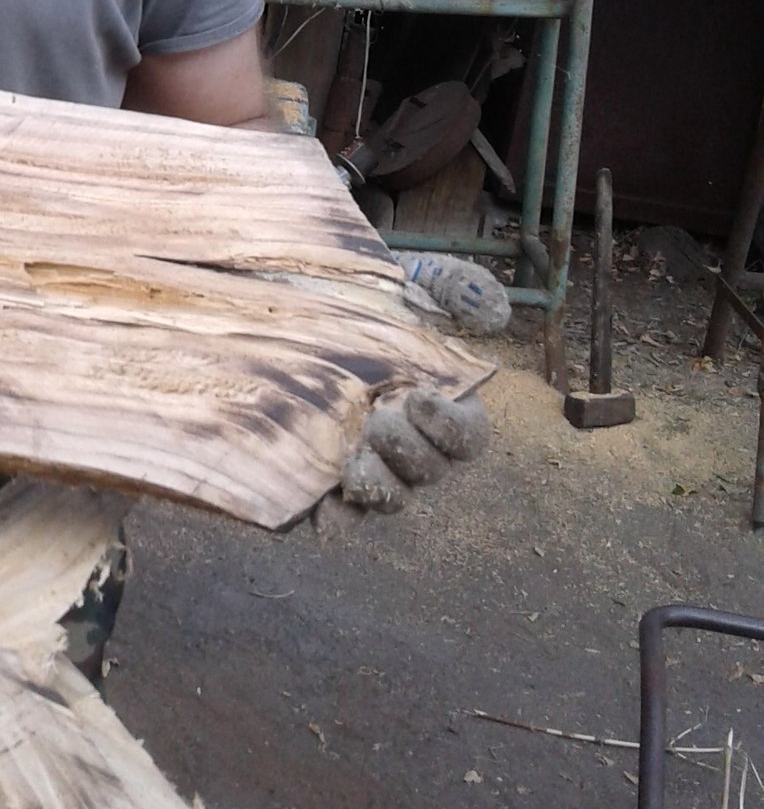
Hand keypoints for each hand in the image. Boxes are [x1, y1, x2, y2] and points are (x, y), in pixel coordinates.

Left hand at [321, 246, 501, 521]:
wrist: (319, 319)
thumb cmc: (377, 307)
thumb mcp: (417, 288)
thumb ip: (455, 291)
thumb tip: (489, 306)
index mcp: (449, 412)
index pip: (467, 438)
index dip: (449, 426)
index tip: (419, 397)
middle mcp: (420, 450)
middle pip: (429, 471)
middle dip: (407, 451)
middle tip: (378, 422)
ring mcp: (381, 470)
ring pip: (392, 496)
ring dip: (378, 487)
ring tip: (355, 467)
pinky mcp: (338, 483)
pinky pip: (348, 514)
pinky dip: (340, 520)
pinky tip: (323, 515)